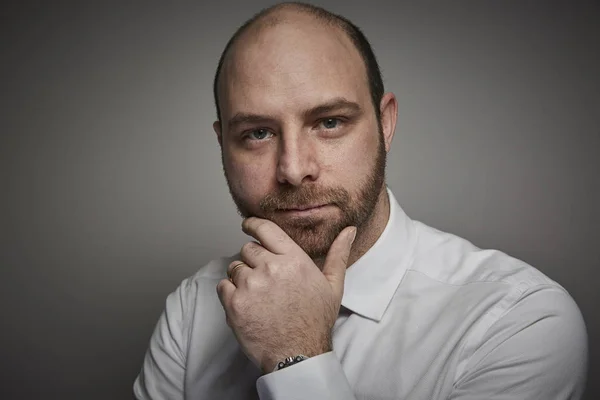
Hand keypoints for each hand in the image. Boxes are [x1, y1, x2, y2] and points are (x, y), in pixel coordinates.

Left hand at [216, 217, 356, 372]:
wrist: (297, 355)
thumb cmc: (315, 321)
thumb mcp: (333, 286)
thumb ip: (338, 254)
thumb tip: (349, 230)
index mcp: (293, 260)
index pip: (266, 229)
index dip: (253, 225)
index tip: (248, 226)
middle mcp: (270, 268)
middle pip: (249, 250)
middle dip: (254, 261)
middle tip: (265, 280)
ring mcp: (250, 286)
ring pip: (235, 267)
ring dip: (242, 278)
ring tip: (258, 296)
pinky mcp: (234, 304)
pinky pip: (223, 286)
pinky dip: (230, 293)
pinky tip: (247, 304)